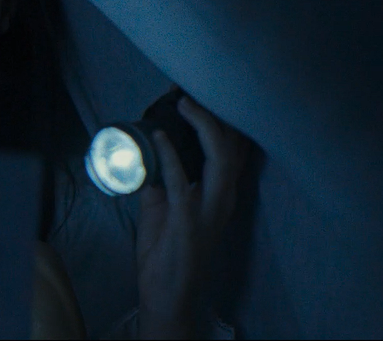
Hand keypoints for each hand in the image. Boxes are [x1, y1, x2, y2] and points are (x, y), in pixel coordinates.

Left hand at [135, 95, 251, 337]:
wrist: (165, 293)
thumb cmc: (167, 251)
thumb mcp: (162, 206)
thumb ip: (161, 179)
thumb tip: (146, 150)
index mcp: (221, 192)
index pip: (234, 148)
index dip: (221, 117)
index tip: (197, 91)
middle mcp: (224, 197)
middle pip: (235, 146)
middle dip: (217, 113)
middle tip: (192, 88)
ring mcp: (210, 210)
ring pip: (221, 159)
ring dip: (203, 127)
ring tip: (183, 104)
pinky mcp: (189, 221)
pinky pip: (183, 183)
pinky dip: (170, 157)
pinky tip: (157, 138)